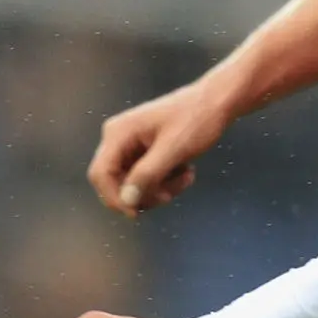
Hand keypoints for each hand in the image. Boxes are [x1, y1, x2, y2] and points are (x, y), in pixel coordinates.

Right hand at [89, 76, 232, 216]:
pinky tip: (186, 172)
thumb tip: (127, 200)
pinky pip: (147, 178)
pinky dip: (166, 182)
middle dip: (144, 193)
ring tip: (187, 177)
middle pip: (117, 183)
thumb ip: (148, 174)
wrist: (216, 103)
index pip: (100, 174)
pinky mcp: (144, 152)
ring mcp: (130, 145)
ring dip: (160, 189)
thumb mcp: (174, 149)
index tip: (136, 214)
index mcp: (119, 133)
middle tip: (171, 194)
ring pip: (134, 185)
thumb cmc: (196, 120)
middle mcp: (118, 138)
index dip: (114, 198)